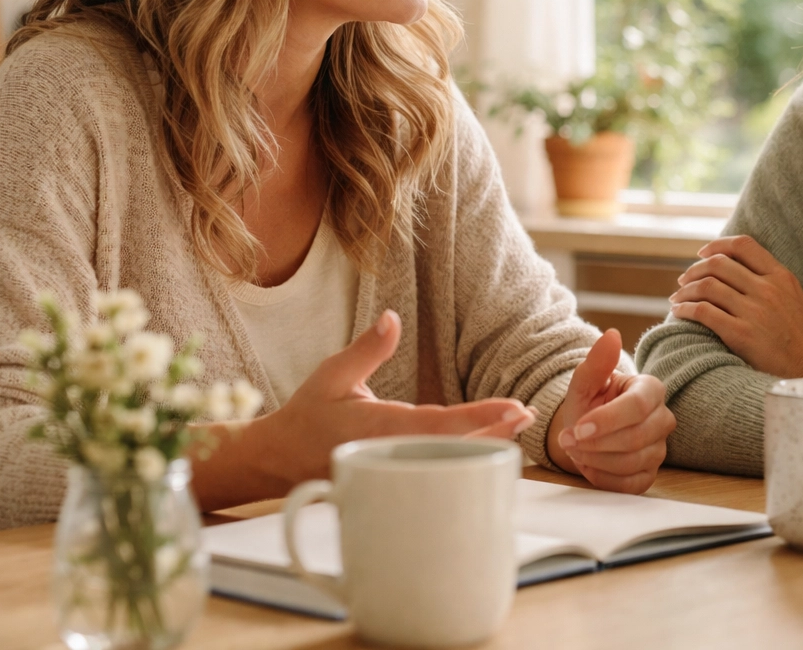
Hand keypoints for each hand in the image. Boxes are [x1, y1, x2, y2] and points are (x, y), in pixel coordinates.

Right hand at [237, 311, 534, 491]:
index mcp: (377, 429)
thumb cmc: (306, 415)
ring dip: (484, 448)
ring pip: (447, 467)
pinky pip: (434, 477)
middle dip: (493, 433)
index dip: (479, 417)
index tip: (513, 408)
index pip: (438, 425)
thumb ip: (367, 349)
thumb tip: (392, 317)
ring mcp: (391, 476)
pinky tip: (487, 448)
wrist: (275, 463)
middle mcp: (389, 457)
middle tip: (527, 415)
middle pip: (454, 451)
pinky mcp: (391, 486)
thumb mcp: (332, 374)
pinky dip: (463, 462)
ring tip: (518, 427)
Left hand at [547, 329, 675, 493]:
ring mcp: (659, 449)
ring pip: (632, 462)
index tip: (578, 427)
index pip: (637, 406)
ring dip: (596, 459)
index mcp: (650, 389)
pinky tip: (588, 465)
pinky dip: (603, 477)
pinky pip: (630, 484)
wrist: (585, 430)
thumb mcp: (585, 381)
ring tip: (575, 449)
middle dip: (596, 442)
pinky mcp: (650, 474)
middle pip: (636, 438)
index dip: (607, 420)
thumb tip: (612, 335)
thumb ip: (597, 361)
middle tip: (568, 439)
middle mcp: (662, 419)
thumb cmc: (589, 402)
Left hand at [669, 235, 802, 378]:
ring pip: (707, 286)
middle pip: (719, 264)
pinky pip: (704, 312)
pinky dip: (686, 309)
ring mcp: (754, 311)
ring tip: (677, 297)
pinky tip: (679, 312)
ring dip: (686, 290)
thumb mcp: (795, 297)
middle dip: (695, 270)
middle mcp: (767, 289)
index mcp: (781, 276)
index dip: (717, 245)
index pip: (743, 246)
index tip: (703, 253)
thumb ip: (771, 280)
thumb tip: (737, 270)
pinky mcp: (741, 335)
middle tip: (684, 279)